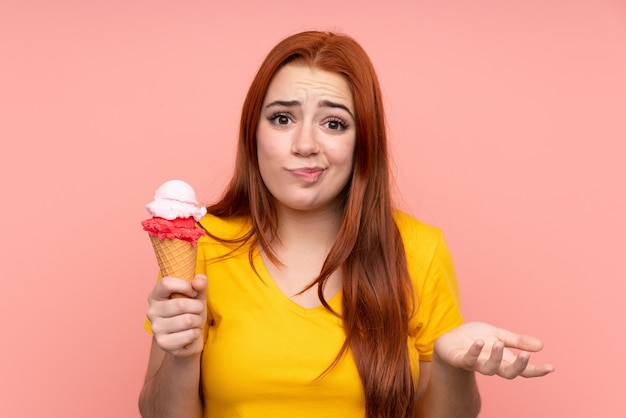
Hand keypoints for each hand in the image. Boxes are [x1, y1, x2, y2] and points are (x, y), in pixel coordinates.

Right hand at [146, 274, 207, 356]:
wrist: (188, 340)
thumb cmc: (190, 313)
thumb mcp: (197, 295)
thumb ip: (199, 284)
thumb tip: (199, 281)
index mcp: (156, 295)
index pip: (166, 283)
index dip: (184, 286)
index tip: (193, 292)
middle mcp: (152, 311)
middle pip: (181, 304)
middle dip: (197, 307)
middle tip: (197, 311)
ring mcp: (156, 328)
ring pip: (187, 320)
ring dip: (198, 321)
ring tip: (194, 322)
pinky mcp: (163, 343)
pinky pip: (189, 335)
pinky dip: (196, 333)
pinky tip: (190, 334)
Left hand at [433, 321, 554, 378]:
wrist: (450, 339)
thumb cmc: (476, 338)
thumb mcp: (499, 335)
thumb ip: (517, 341)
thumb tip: (541, 346)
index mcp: (503, 359)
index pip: (523, 370)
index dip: (536, 370)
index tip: (551, 367)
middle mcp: (491, 364)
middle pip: (508, 373)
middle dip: (517, 366)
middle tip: (525, 355)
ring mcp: (475, 363)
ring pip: (488, 369)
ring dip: (495, 357)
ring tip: (499, 344)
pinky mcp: (460, 359)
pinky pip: (468, 359)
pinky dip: (474, 351)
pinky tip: (479, 342)